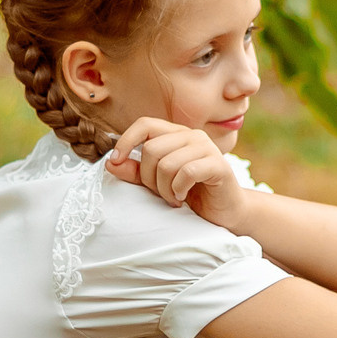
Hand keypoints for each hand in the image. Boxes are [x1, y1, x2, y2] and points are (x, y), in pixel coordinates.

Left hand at [105, 118, 251, 227]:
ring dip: (164, 189)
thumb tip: (111, 162)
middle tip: (160, 192)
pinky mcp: (218, 164)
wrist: (225, 212)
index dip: (126, 141)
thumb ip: (135, 172)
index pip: (145, 124)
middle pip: (151, 149)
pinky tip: (183, 197)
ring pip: (166, 163)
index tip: (115, 161)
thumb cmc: (192, 194)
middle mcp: (192, 136)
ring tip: (173, 198)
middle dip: (148, 177)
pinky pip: (185, 173)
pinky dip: (178, 190)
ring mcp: (206, 148)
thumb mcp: (157, 183)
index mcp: (176, 134)